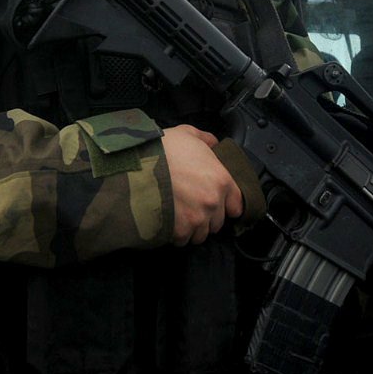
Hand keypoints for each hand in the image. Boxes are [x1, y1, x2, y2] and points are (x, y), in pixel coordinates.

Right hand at [161, 124, 242, 244]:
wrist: (135, 165)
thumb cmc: (162, 148)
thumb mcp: (187, 133)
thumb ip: (206, 139)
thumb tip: (214, 143)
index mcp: (221, 179)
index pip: (237, 205)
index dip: (227, 205)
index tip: (218, 203)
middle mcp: (213, 202)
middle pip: (218, 223)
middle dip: (207, 217)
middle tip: (193, 207)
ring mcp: (196, 218)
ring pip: (201, 234)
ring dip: (192, 228)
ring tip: (180, 217)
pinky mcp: (178, 230)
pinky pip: (182, 240)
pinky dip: (176, 234)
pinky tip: (169, 222)